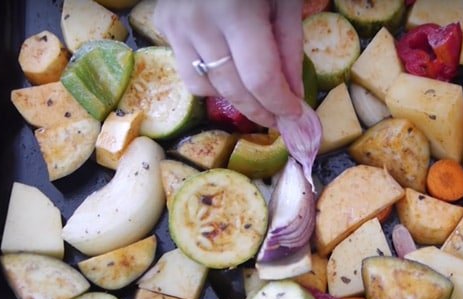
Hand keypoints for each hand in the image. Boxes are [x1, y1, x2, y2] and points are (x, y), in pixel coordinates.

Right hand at [155, 0, 303, 126]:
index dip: (281, 105)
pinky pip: (188, 71)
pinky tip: (230, 75)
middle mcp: (200, 22)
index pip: (260, 78)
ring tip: (259, 100)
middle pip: (233, 89)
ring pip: (205, 87)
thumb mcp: (283, 0)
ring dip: (236, 100)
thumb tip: (293, 94)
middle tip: (284, 122)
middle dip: (262, 111)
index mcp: (237, 11)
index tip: (299, 119)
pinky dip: (212, 81)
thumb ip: (288, 47)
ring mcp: (176, 25)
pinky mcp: (163, 25)